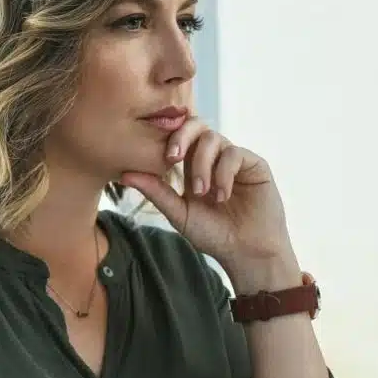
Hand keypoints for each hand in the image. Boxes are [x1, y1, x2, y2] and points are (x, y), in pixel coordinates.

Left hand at [121, 120, 294, 279]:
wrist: (246, 252)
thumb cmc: (213, 235)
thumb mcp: (179, 213)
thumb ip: (156, 192)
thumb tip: (124, 174)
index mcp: (192, 166)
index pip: (178, 137)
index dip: (167, 140)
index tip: (160, 159)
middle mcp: (213, 158)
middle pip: (196, 125)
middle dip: (181, 137)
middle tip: (172, 157)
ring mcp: (234, 159)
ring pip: (213, 139)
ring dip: (201, 164)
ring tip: (201, 192)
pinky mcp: (254, 164)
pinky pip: (234, 154)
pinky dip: (223, 173)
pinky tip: (221, 196)